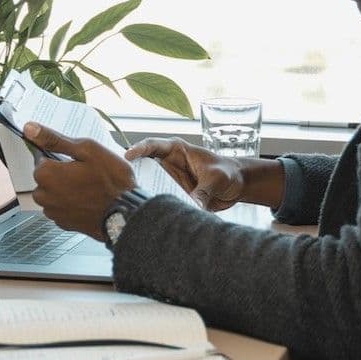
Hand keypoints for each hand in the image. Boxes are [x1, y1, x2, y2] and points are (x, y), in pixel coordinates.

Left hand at [26, 122, 136, 240]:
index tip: (75, 160)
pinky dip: (69, 204)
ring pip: (51, 193)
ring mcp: (53, 212)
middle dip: (60, 173)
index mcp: (46, 174)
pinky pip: (60, 208)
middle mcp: (44, 195)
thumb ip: (55, 139)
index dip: (59, 157)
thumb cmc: (111, 181)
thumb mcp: (86, 150)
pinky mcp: (63, 224)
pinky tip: (87, 201)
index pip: (40, 158)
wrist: (127, 214)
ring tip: (87, 187)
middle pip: (44, 177)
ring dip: (64, 189)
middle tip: (84, 173)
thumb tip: (29, 128)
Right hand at [125, 136, 245, 210]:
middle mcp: (168, 165)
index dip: (139, 149)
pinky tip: (148, 213)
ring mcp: (169, 181)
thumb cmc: (228, 172)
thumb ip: (204, 190)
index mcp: (177, 151)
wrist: (237, 186)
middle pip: (144, 166)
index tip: (128, 156)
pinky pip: (160, 200)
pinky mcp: (173, 195)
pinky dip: (155, 206)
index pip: (153, 146)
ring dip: (142, 192)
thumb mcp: (217, 178)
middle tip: (122, 181)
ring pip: (149, 185)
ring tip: (132, 200)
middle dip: (132, 172)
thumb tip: (193, 203)